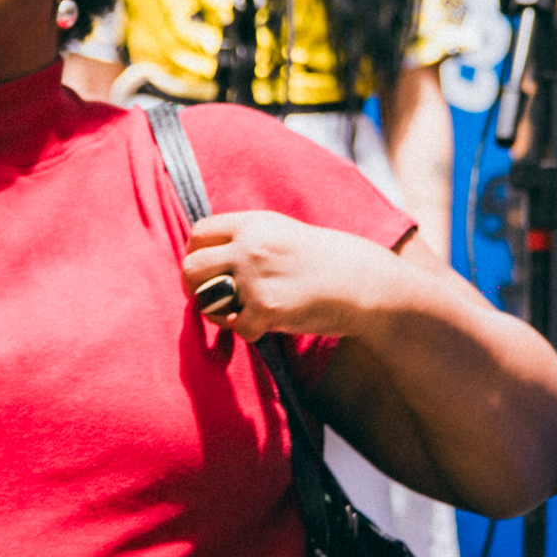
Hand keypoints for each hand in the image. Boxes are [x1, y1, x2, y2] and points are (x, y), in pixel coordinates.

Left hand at [180, 211, 412, 339]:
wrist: (365, 284)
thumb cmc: (329, 263)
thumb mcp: (285, 235)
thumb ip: (249, 241)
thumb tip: (212, 261)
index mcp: (254, 224)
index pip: (199, 232)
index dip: (195, 255)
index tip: (206, 273)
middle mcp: (250, 246)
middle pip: (191, 267)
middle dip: (195, 288)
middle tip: (213, 302)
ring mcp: (256, 276)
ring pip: (206, 300)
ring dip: (219, 314)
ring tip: (243, 315)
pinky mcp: (267, 307)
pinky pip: (237, 328)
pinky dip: (250, 332)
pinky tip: (270, 325)